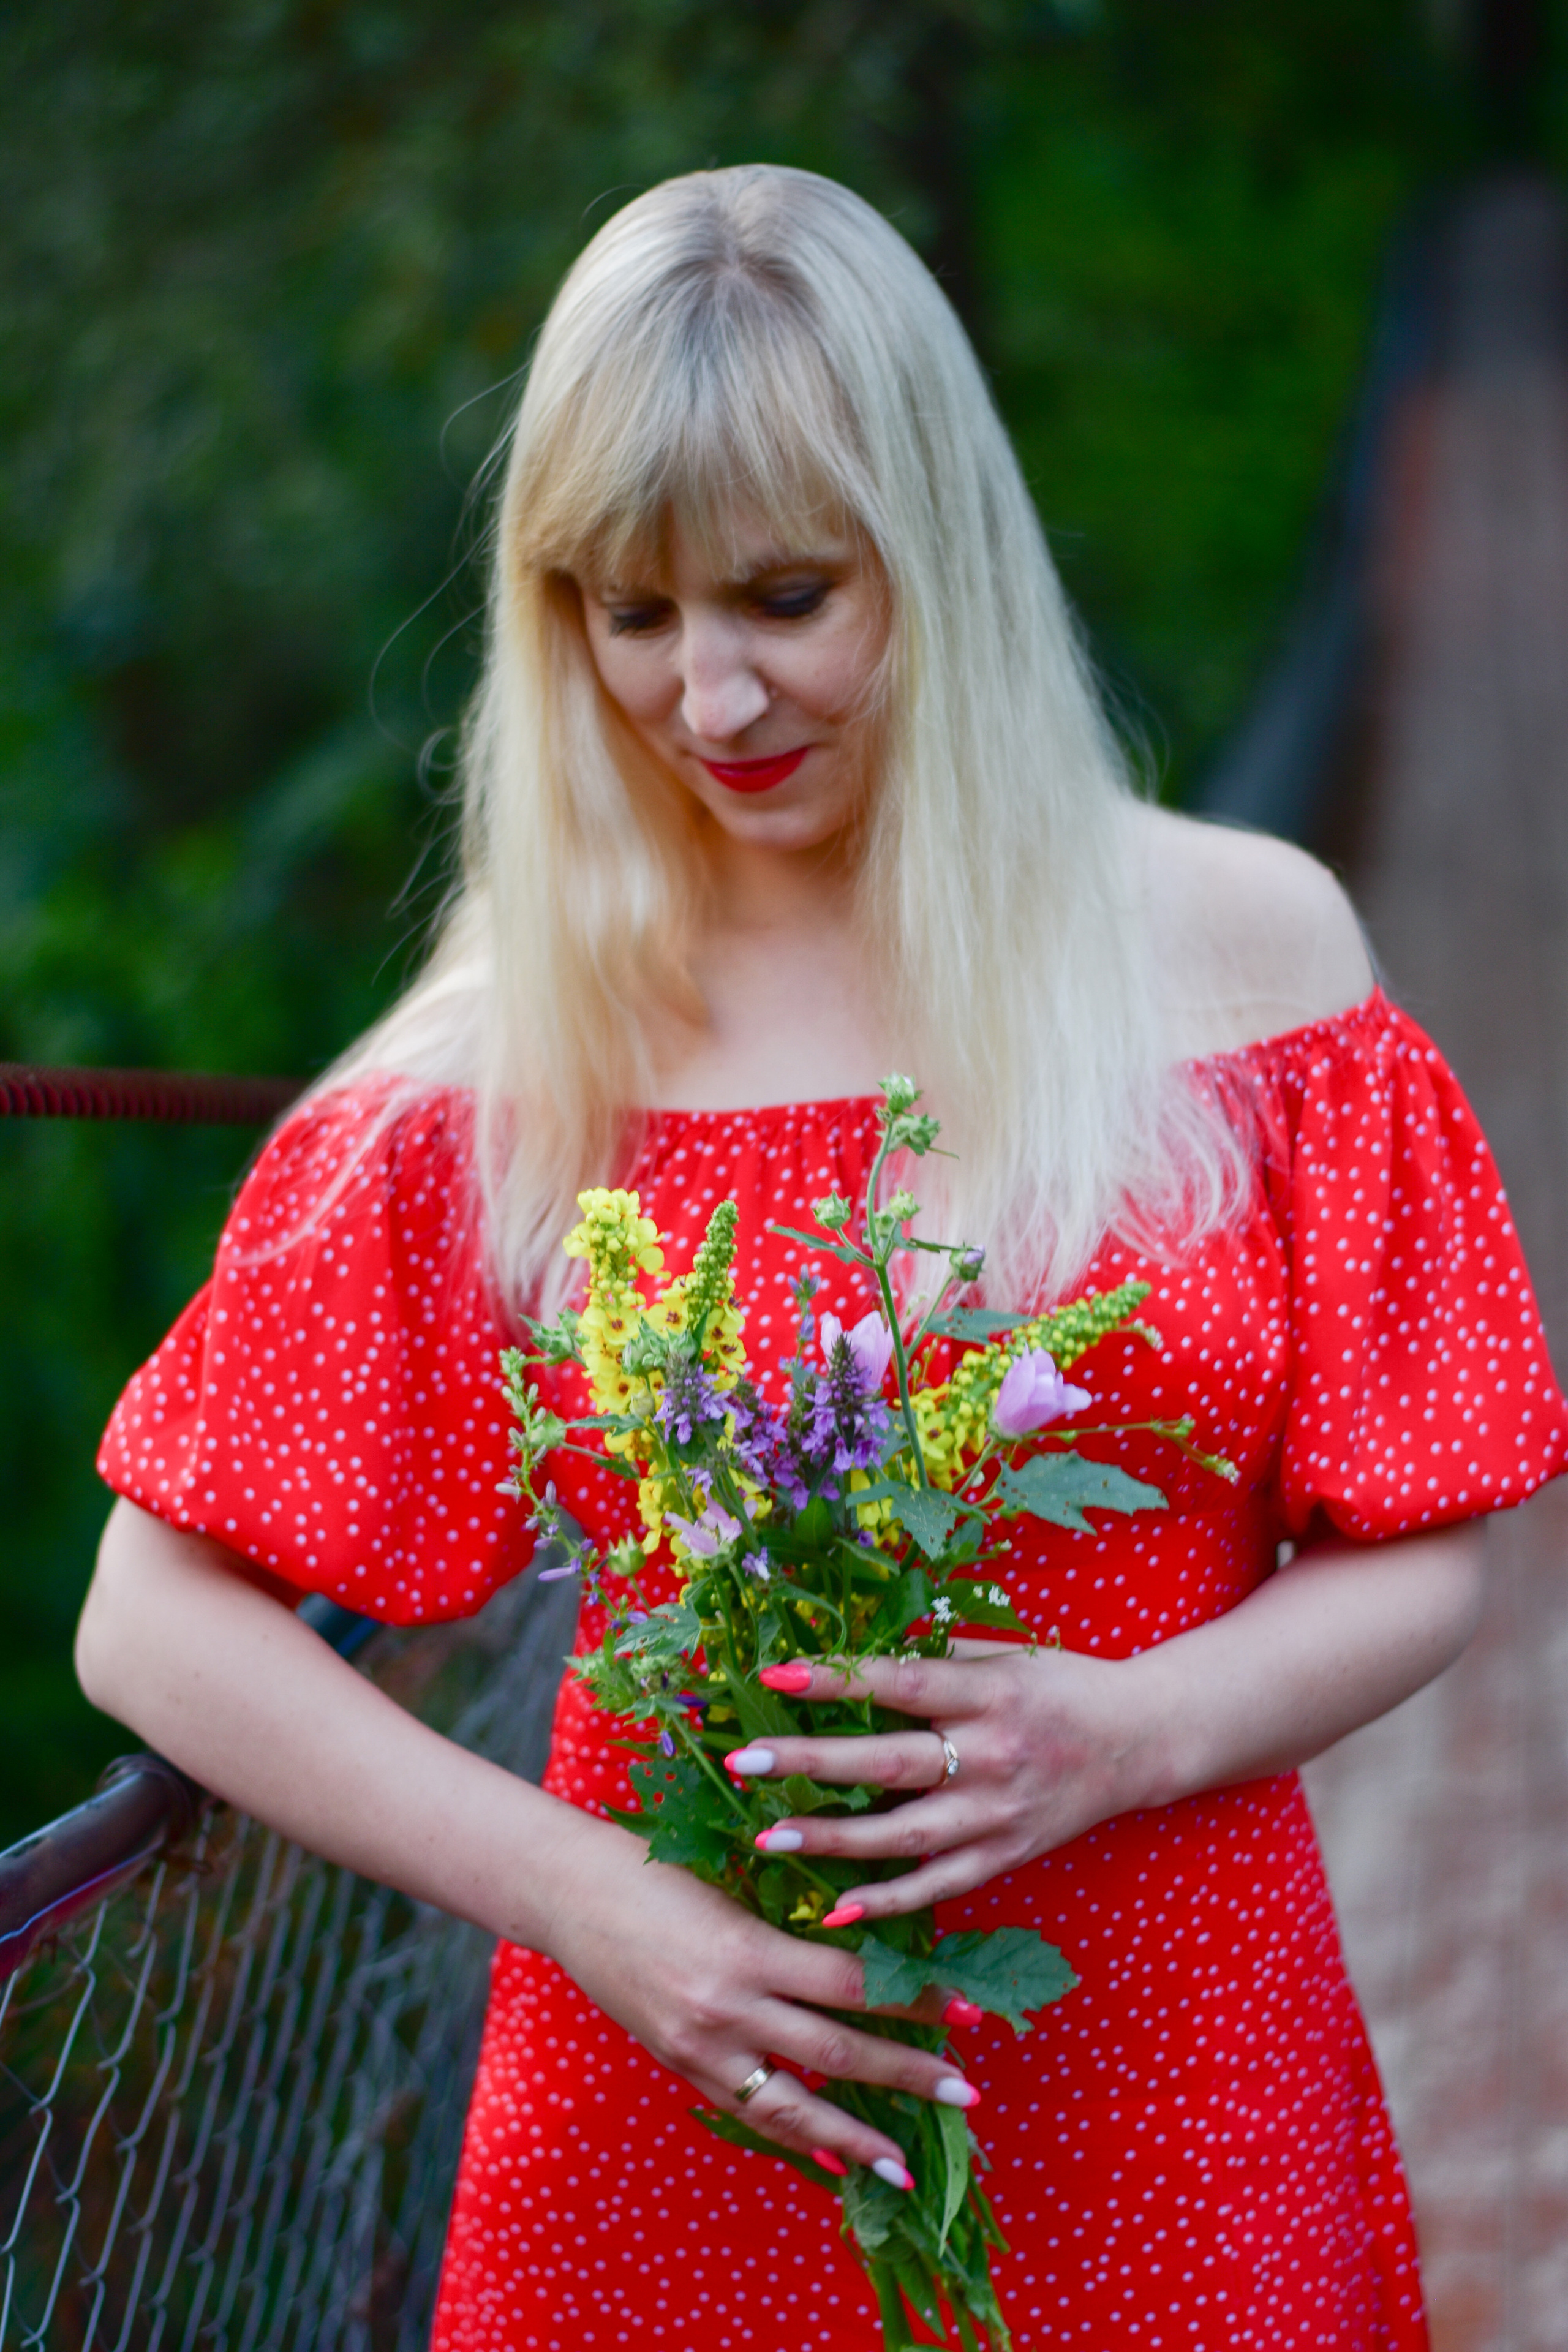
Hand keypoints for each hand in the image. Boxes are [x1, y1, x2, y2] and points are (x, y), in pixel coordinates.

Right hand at [537, 1816, 980, 2181]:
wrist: (573, 1894)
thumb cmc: (659, 1869)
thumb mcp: (735, 1886)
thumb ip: (794, 1927)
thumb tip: (871, 1958)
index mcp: (747, 1950)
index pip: (852, 1984)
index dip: (914, 1999)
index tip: (968, 2010)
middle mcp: (727, 2009)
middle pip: (837, 2050)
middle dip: (907, 2075)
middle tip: (966, 2095)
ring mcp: (701, 2048)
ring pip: (795, 2105)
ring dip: (858, 2136)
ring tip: (906, 2165)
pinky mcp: (682, 2068)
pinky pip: (751, 2113)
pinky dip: (797, 2138)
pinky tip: (835, 2158)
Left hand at [726, 1642, 1156, 1922]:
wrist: (1139, 1740)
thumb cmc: (1059, 1685)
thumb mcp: (1002, 1655)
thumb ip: (933, 1660)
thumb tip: (852, 1659)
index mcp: (989, 1693)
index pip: (902, 1685)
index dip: (839, 1681)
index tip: (776, 1675)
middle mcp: (992, 1755)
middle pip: (889, 1762)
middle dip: (813, 1763)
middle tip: (747, 1762)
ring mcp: (999, 1813)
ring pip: (905, 1834)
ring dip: (834, 1838)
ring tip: (769, 1837)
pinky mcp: (1008, 1855)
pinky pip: (940, 1886)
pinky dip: (888, 1902)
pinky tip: (834, 1909)